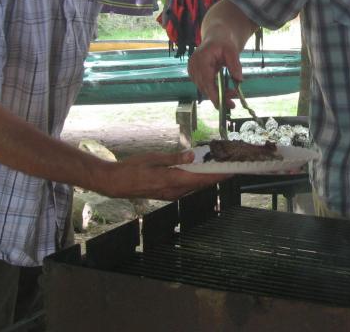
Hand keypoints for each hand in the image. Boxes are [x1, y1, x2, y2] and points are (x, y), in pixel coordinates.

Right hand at [98, 151, 230, 200]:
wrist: (116, 183)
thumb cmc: (132, 168)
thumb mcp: (154, 158)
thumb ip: (174, 158)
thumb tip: (192, 155)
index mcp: (172, 180)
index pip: (201, 178)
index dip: (218, 175)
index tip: (232, 170)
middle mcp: (174, 191)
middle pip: (202, 184)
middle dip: (218, 176)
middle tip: (232, 166)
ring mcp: (171, 194)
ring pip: (196, 186)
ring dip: (209, 178)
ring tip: (221, 168)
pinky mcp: (169, 194)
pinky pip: (188, 187)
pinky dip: (198, 180)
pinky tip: (203, 172)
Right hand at [187, 38, 242, 107]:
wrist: (216, 38)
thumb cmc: (223, 42)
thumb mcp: (232, 50)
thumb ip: (235, 64)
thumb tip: (239, 80)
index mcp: (200, 59)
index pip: (206, 80)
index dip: (214, 94)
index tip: (223, 104)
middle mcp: (193, 66)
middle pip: (205, 87)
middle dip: (219, 96)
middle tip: (233, 103)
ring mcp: (192, 71)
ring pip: (204, 89)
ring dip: (218, 94)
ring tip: (232, 95)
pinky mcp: (195, 75)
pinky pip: (204, 86)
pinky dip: (214, 90)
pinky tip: (224, 91)